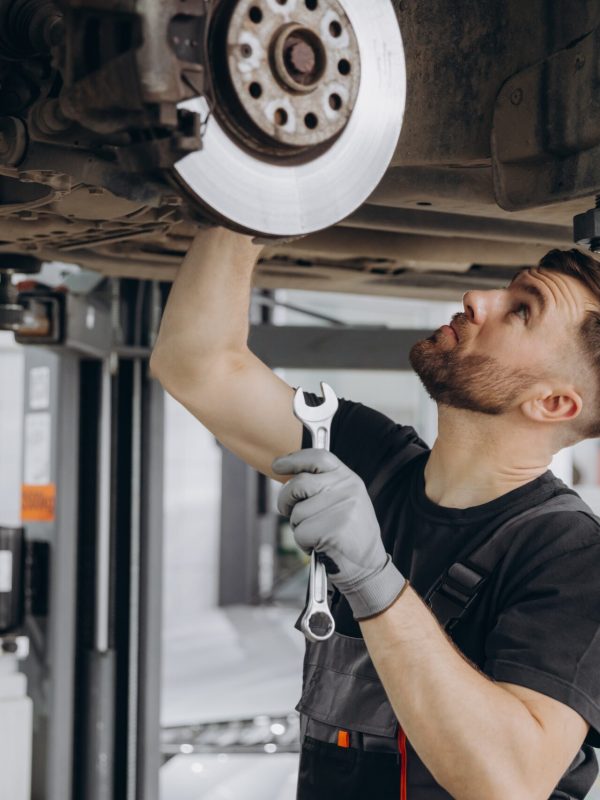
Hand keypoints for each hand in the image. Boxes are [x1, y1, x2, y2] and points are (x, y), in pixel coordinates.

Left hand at [272, 449, 406, 619]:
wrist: (369, 568)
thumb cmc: (350, 535)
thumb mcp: (346, 501)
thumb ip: (324, 486)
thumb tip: (289, 476)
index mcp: (350, 479)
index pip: (318, 457)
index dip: (294, 459)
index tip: (278, 465)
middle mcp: (347, 490)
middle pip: (298, 484)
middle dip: (285, 499)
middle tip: (287, 510)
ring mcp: (341, 509)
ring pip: (296, 512)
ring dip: (299, 527)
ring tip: (318, 534)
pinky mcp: (332, 530)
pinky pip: (300, 532)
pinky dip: (303, 543)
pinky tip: (320, 546)